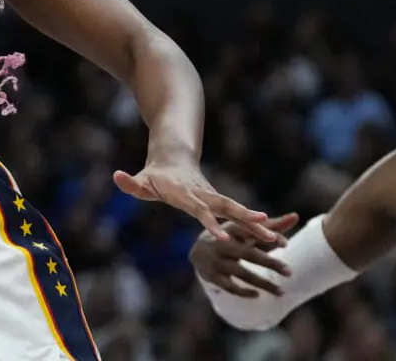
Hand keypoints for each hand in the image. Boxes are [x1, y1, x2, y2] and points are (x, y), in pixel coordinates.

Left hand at [113, 158, 282, 244]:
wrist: (173, 156)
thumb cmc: (154, 174)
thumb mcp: (141, 180)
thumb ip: (131, 182)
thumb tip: (117, 177)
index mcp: (185, 194)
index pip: (199, 210)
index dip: (210, 223)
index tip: (223, 238)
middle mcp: (204, 195)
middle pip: (227, 209)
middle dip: (246, 220)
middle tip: (266, 231)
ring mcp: (214, 197)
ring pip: (237, 211)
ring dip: (257, 225)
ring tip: (278, 239)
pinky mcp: (219, 202)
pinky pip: (238, 215)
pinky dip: (254, 224)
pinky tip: (271, 236)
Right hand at [189, 213, 301, 296]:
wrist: (199, 251)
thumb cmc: (233, 239)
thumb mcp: (247, 231)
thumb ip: (272, 226)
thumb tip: (296, 216)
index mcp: (232, 229)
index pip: (252, 231)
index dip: (268, 236)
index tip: (286, 244)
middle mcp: (222, 243)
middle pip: (249, 254)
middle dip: (270, 263)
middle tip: (290, 272)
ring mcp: (216, 260)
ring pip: (242, 273)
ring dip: (263, 283)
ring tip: (282, 292)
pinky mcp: (211, 276)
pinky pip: (229, 286)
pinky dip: (244, 292)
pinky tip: (258, 295)